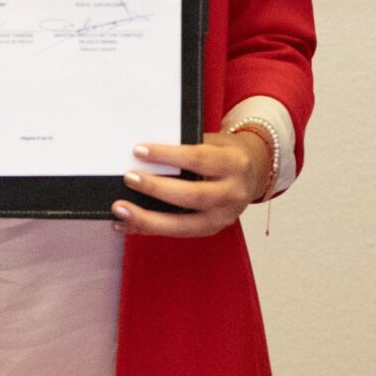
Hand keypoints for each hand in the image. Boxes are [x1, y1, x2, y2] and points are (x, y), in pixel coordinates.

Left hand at [114, 129, 271, 237]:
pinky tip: (127, 224)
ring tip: (121, 210)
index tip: (139, 150)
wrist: (254, 173)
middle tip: (129, 178)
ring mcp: (223, 217)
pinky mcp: (211, 230)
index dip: (167, 156)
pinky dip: (149, 229)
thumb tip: (142, 156)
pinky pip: (177, 233)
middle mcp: (233, 193)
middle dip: (157, 188)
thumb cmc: (226, 154)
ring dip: (148, 219)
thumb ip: (186, 147)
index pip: (198, 159)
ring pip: (183, 224)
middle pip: (192, 195)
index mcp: (234, 164)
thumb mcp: (214, 142)